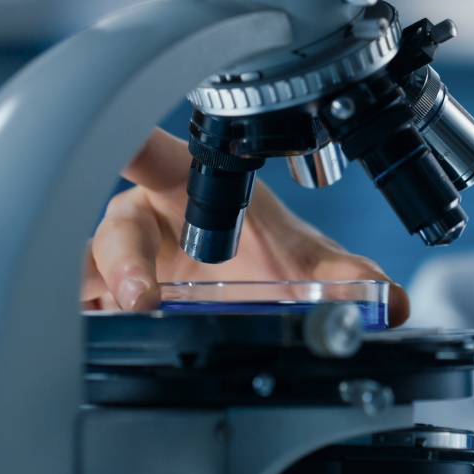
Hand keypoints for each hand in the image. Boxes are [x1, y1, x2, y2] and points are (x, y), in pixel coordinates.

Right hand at [81, 128, 409, 324]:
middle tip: (145, 296)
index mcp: (185, 191)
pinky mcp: (109, 299)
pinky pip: (84, 303)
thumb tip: (389, 302)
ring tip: (125, 321)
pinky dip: (84, 318)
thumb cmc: (262, 253)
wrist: (249, 292)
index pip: (152, 154)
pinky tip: (88, 337)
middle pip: (117, 228)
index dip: (129, 141)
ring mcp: (123, 262)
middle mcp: (145, 220)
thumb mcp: (304, 262)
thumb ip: (347, 278)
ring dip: (100, 293)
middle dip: (125, 260)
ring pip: (89, 267)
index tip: (115, 136)